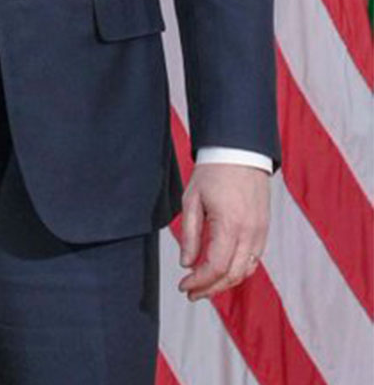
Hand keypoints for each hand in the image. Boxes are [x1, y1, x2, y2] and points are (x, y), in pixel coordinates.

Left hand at [178, 162, 270, 300]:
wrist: (240, 154)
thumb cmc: (213, 174)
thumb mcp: (191, 201)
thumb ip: (189, 234)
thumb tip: (186, 264)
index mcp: (230, 225)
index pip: (216, 266)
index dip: (199, 281)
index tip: (183, 286)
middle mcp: (250, 233)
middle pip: (232, 275)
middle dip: (210, 288)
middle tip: (190, 293)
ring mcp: (260, 233)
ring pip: (244, 271)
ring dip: (224, 284)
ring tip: (203, 287)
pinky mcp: (264, 231)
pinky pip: (253, 260)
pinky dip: (237, 271)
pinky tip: (221, 272)